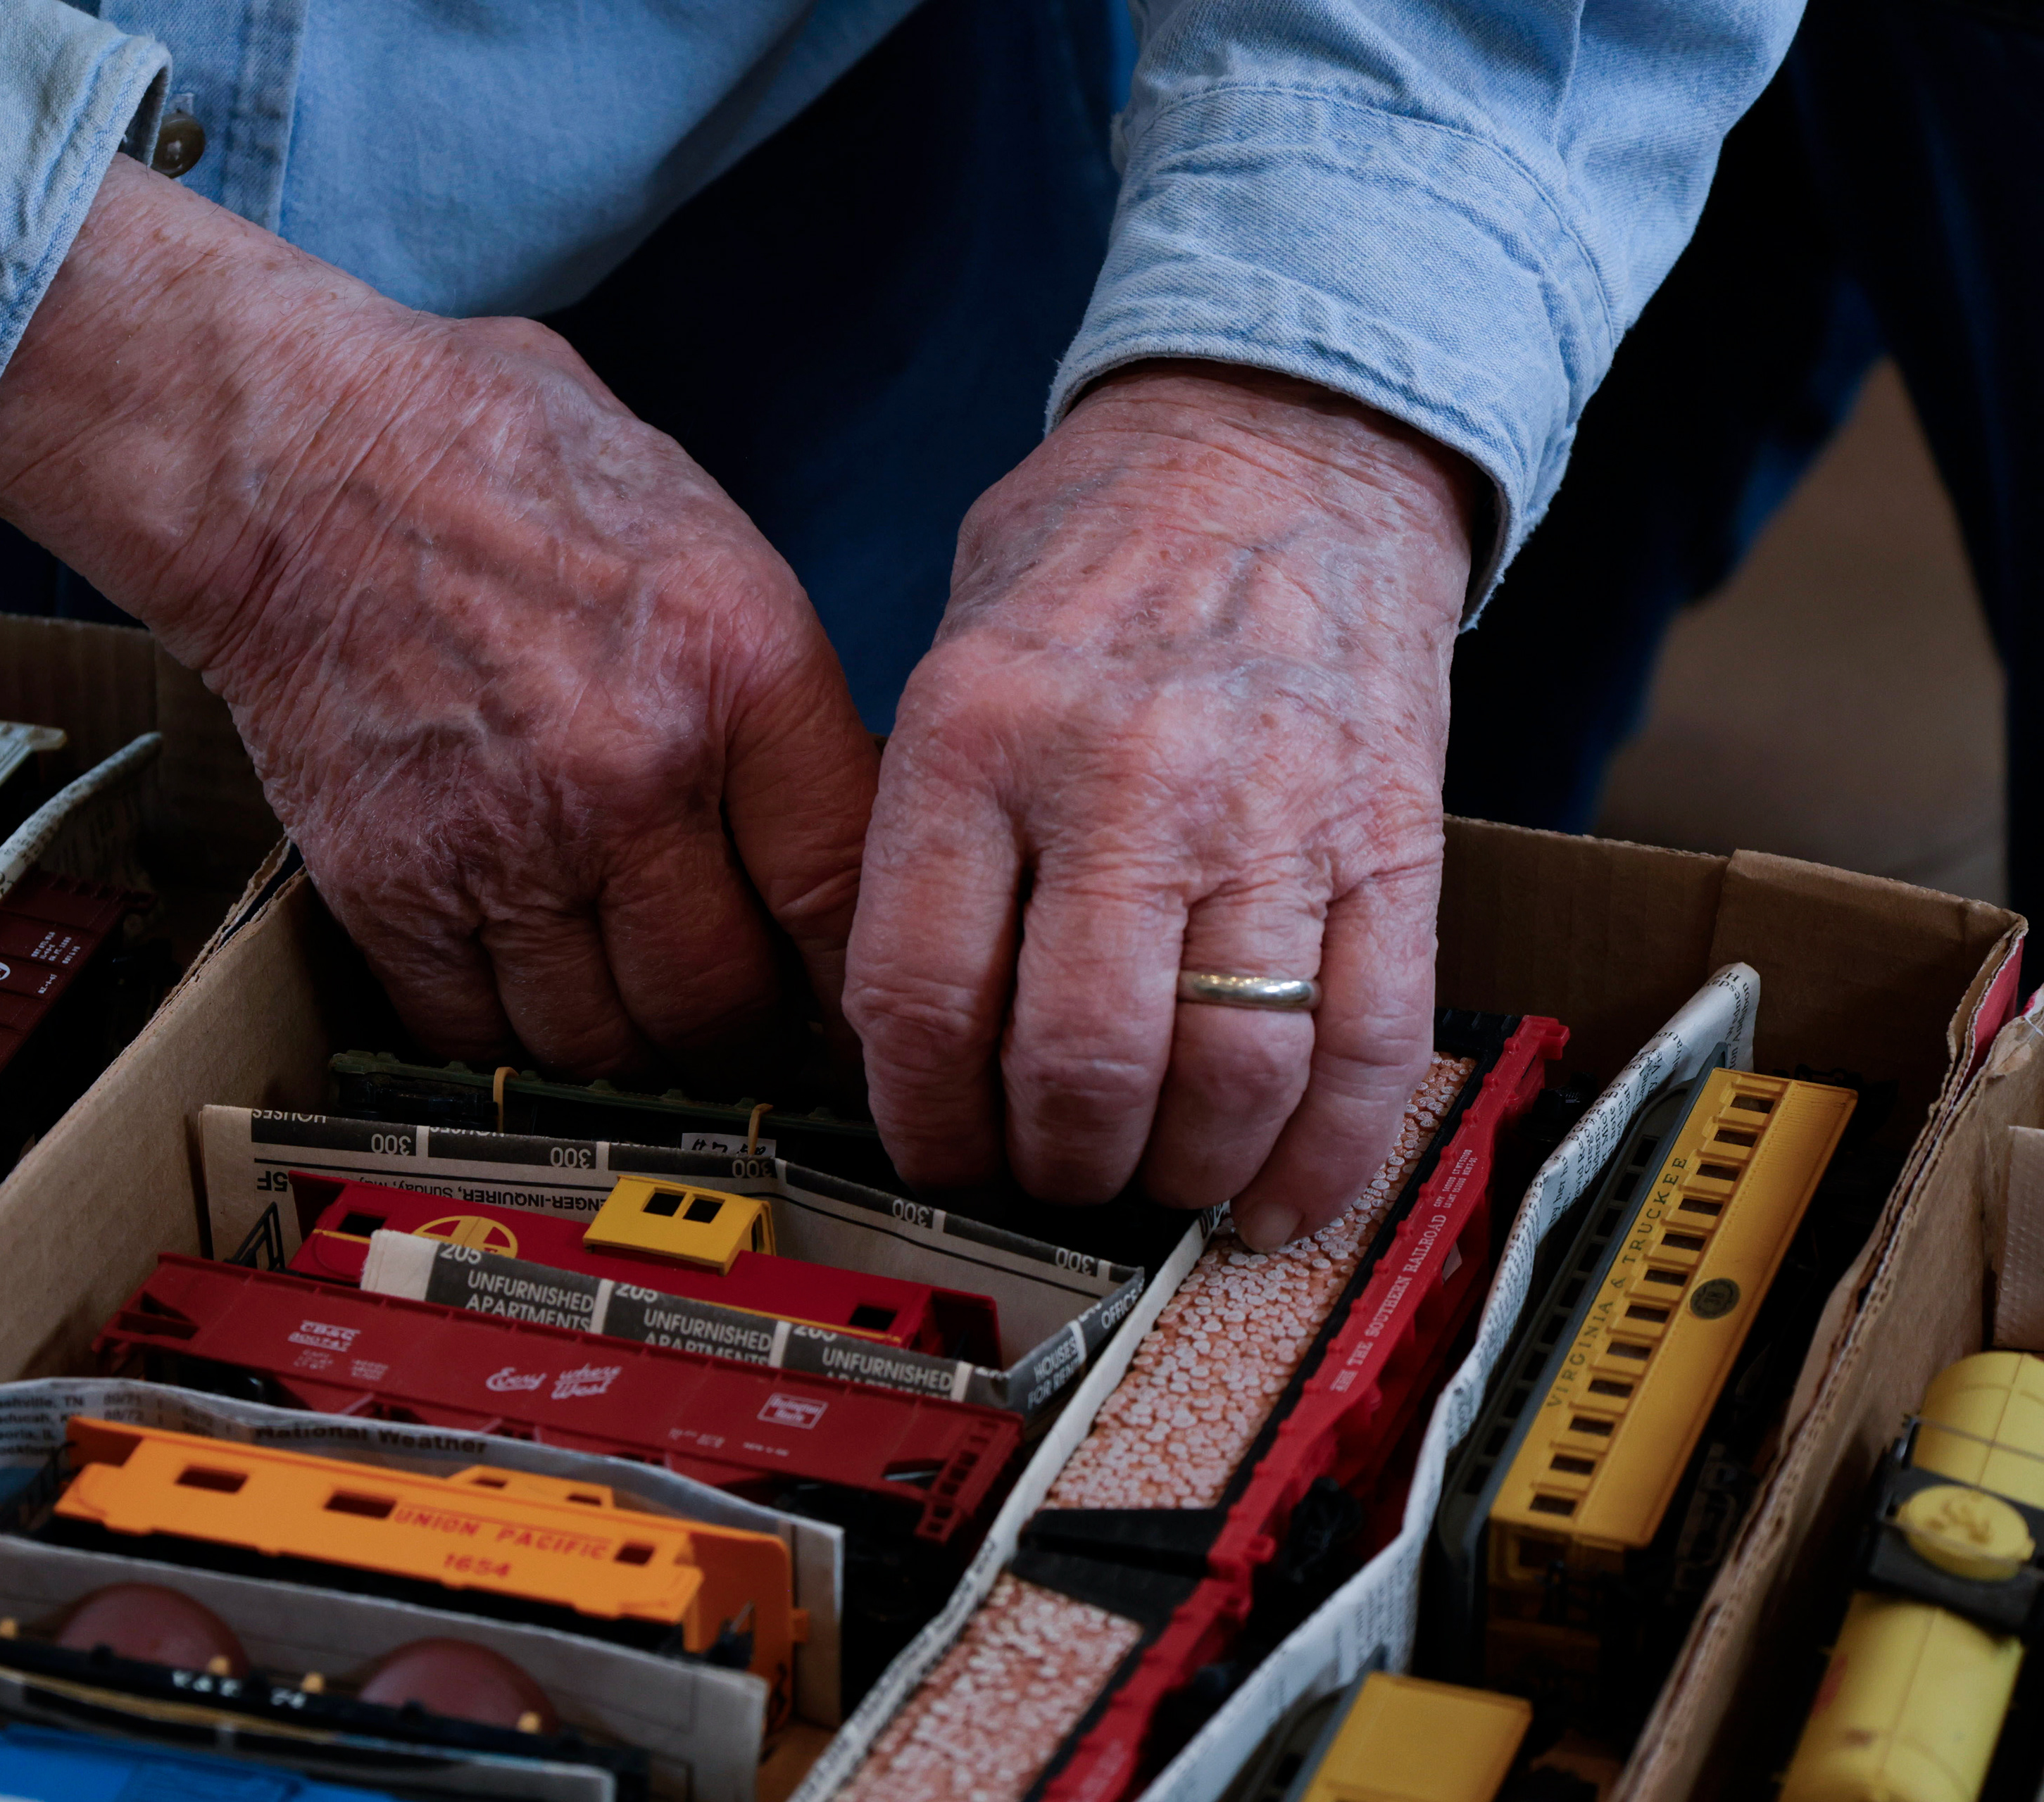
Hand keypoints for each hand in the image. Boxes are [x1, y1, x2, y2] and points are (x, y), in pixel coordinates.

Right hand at [0, 156, 877, 1074]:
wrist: (297, 452)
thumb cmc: (506, 466)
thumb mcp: (707, 539)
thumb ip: (777, 698)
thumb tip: (843, 833)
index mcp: (740, 670)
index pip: (837, 900)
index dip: (849, 986)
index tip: (843, 1010)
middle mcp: (634, 772)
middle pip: (718, 1005)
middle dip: (732, 1031)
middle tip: (726, 1016)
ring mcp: (505, 841)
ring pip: (598, 1045)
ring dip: (618, 1045)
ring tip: (620, 1000)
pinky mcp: (388, 885)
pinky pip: (471, 1034)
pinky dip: (499, 1032)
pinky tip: (513, 978)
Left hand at [845, 362, 1476, 1247]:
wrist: (1285, 437)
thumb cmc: (1097, 556)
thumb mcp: (952, 654)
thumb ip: (923, 831)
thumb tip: (898, 1029)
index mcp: (982, 733)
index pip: (920, 995)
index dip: (921, 1118)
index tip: (933, 1148)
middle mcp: (1125, 780)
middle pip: (1078, 1063)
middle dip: (1051, 1165)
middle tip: (1045, 1174)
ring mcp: (1274, 813)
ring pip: (1226, 1076)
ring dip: (1179, 1174)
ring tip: (1149, 1181)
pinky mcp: (1392, 839)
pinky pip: (1370, 1041)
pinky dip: (1325, 1154)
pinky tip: (1276, 1197)